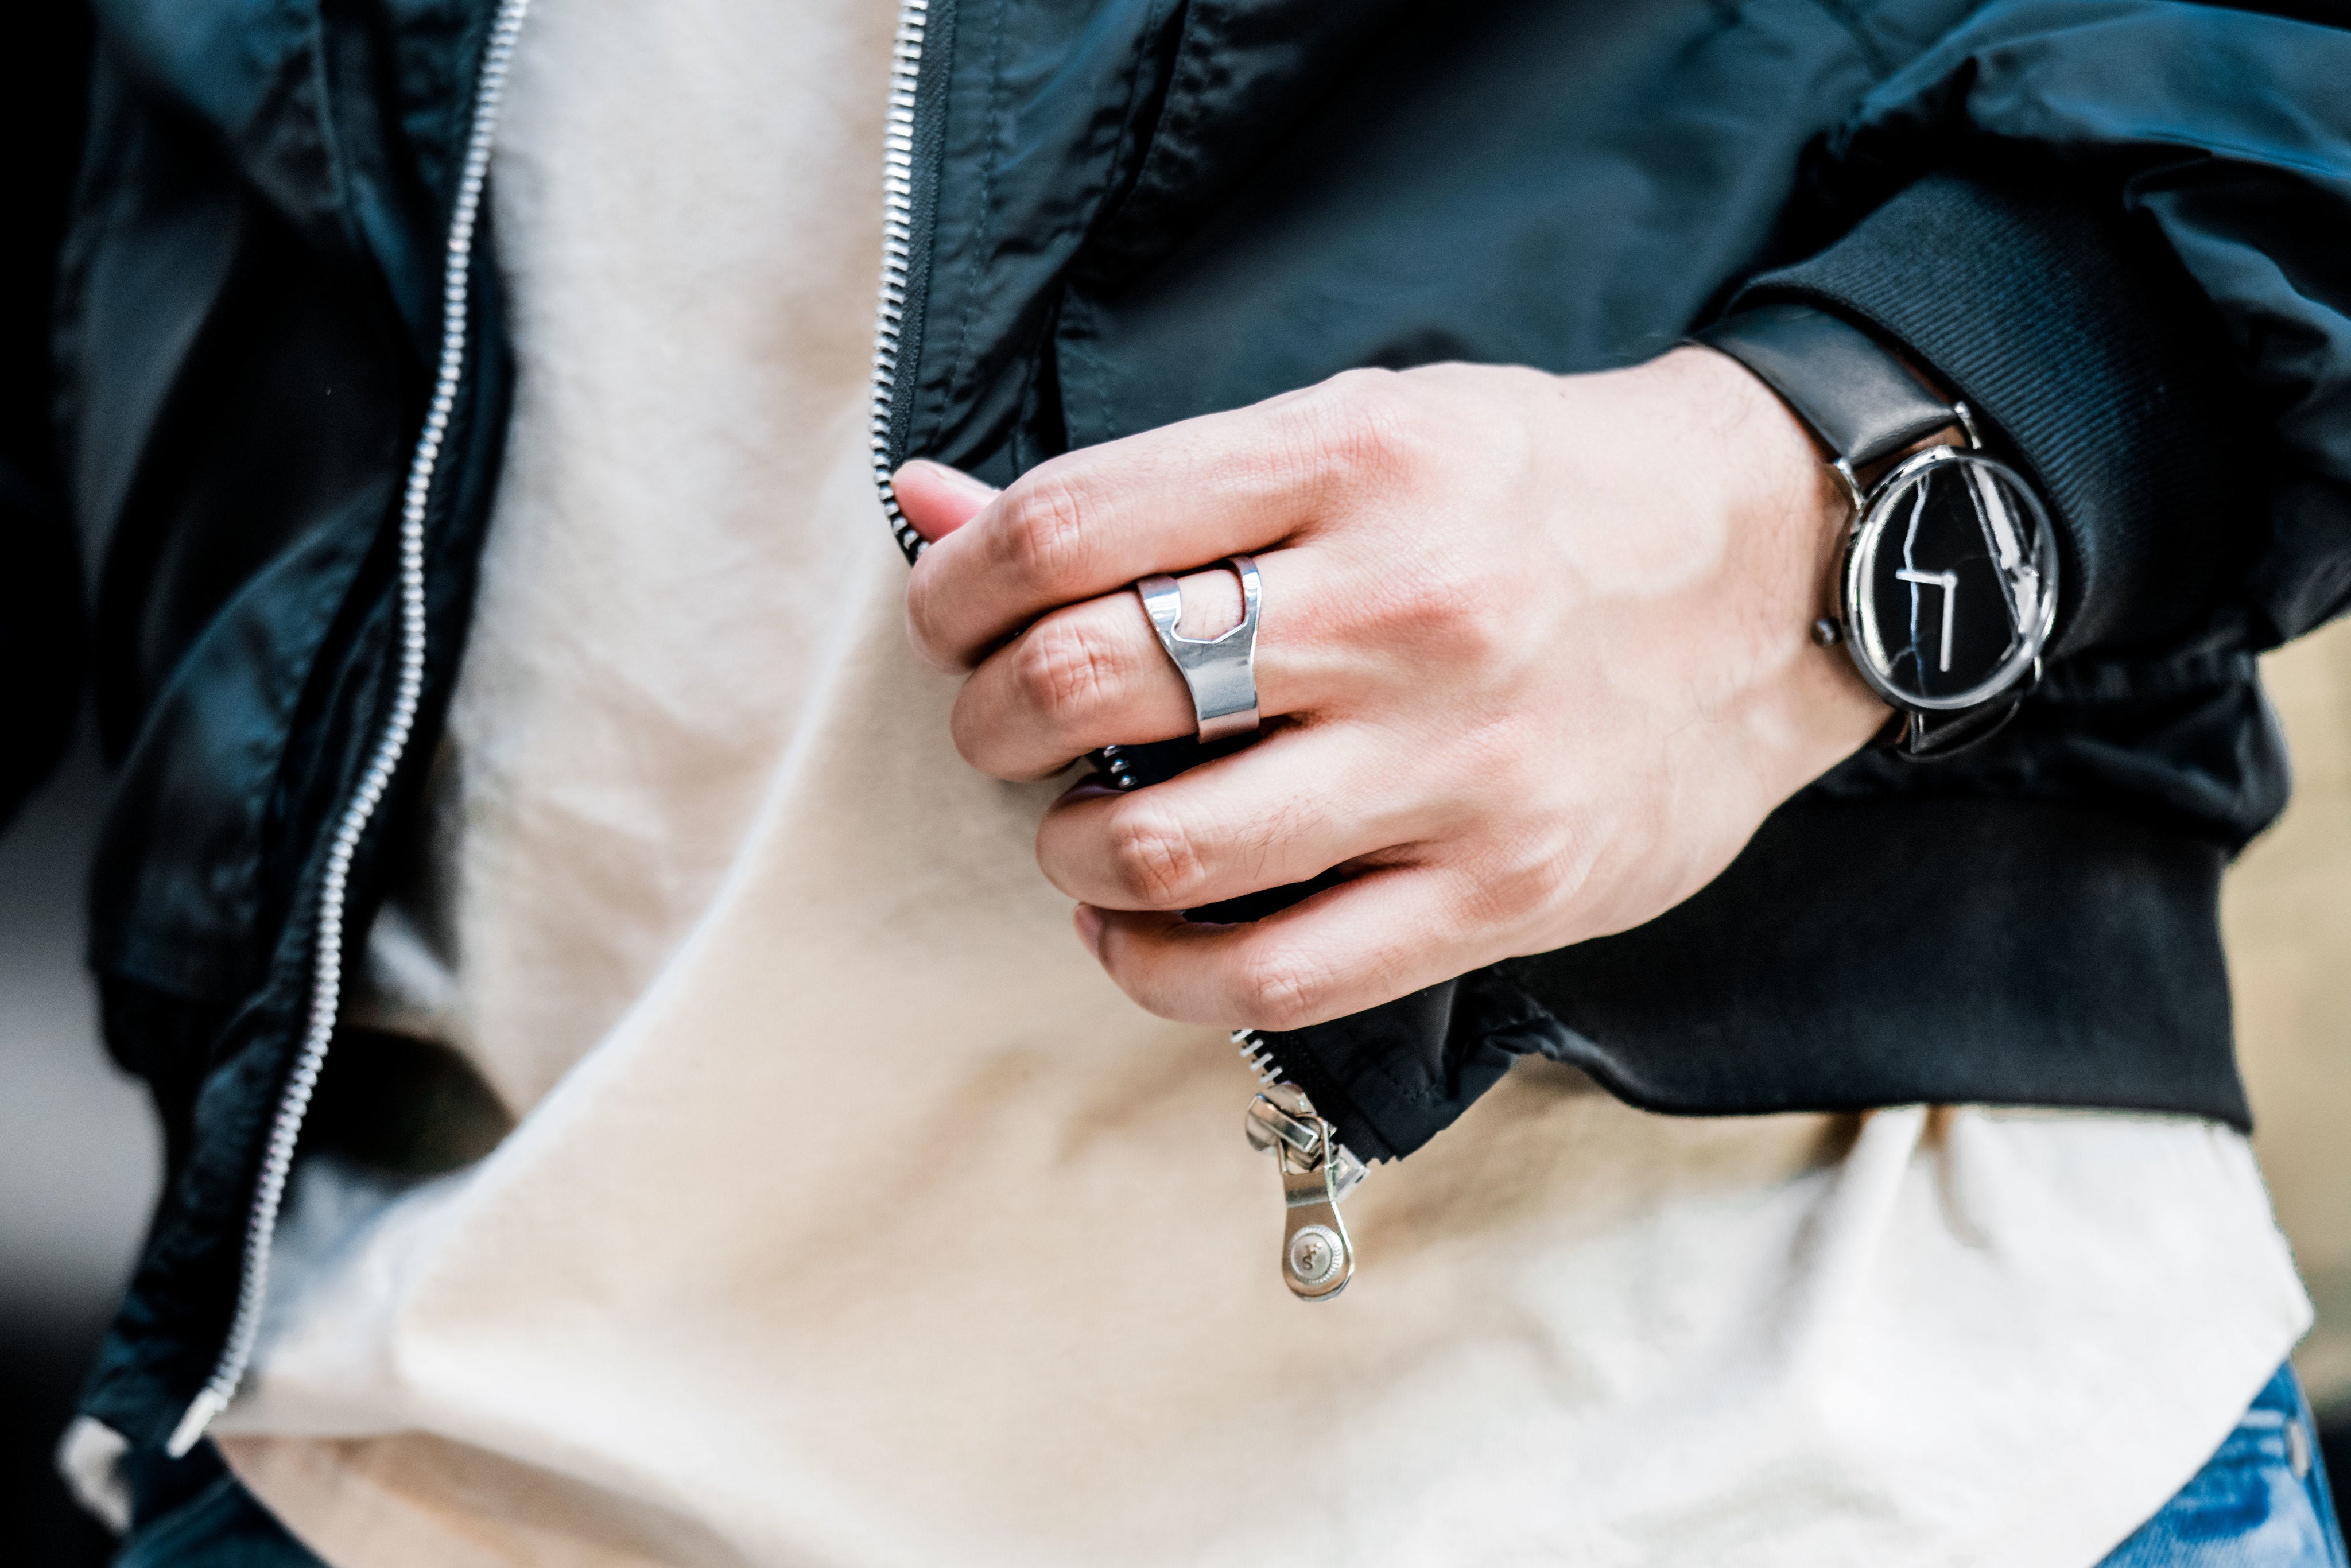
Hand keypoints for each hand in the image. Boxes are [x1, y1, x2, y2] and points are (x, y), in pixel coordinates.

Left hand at [894, 349, 1886, 1029]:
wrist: (1770, 576)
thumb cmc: (1532, 495)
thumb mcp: (1356, 430)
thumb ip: (1151, 487)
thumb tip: (930, 503)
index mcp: (1354, 462)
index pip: (1068, 528)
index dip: (958, 585)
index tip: (954, 616)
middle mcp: (1403, 609)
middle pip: (1090, 682)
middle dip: (988, 718)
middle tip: (1001, 722)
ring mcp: (1458, 765)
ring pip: (1161, 846)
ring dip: (1065, 846)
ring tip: (1079, 825)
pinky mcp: (1501, 892)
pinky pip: (1269, 978)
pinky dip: (1151, 967)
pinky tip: (1132, 925)